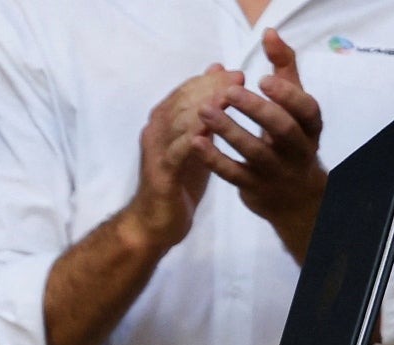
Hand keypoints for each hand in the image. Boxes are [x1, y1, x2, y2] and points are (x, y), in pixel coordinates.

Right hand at [126, 64, 244, 249]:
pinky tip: (212, 130)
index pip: (186, 90)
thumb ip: (205, 113)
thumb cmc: (179, 183)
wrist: (155, 222)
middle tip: (238, 81)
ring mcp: (156, 151)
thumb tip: (216, 74)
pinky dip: (193, 137)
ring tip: (230, 99)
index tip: (238, 75)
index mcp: (163, 122)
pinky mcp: (160, 173)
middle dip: (212, 88)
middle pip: (183, 100)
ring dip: (205, 107)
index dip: (211, 80)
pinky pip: (177, 151)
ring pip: (179, 120)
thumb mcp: (196, 143)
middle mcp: (156, 131)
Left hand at [192, 28, 327, 260]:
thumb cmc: (289, 139)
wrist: (293, 198)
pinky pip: (233, 175)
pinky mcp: (254, 189)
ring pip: (254, 152)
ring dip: (229, 131)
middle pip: (282, 129)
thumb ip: (284, 69)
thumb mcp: (294, 106)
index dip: (286, 94)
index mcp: (310, 127)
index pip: (306, 109)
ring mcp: (276, 172)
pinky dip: (215, 159)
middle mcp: (298, 150)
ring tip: (204, 112)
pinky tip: (196, 143)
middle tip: (227, 93)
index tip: (262, 78)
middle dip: (256, 110)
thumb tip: (269, 33)